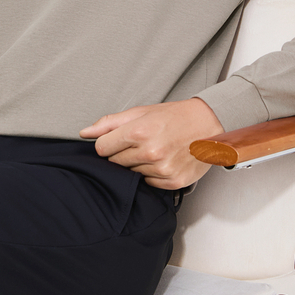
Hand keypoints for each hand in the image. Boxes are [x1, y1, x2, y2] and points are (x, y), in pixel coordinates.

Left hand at [79, 98, 224, 190]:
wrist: (210, 124)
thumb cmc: (175, 116)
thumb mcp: (141, 112)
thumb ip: (110, 123)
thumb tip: (85, 133)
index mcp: (138, 132)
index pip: (102, 148)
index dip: (108, 143)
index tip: (119, 139)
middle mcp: (150, 152)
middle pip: (115, 162)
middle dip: (123, 152)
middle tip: (142, 142)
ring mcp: (162, 169)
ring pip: (132, 173)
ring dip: (139, 163)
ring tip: (156, 149)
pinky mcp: (173, 181)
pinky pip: (149, 183)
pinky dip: (153, 174)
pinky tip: (164, 160)